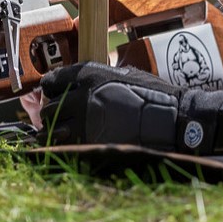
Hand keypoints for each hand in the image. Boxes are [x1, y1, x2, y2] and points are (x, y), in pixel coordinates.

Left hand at [39, 62, 222, 154]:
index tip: (55, 94)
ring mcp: (85, 123)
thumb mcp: (124, 73)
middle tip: (62, 117)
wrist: (173, 120)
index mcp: (89, 75)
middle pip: (49, 109)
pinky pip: (65, 147)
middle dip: (53, 113)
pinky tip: (71, 146)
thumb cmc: (153, 95)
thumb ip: (97, 77)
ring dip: (54, 133)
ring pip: (52, 131)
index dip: (52, 89)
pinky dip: (64, 147)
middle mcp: (82, 97)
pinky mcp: (91, 145)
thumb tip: (79, 82)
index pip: (52, 82)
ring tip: (64, 134)